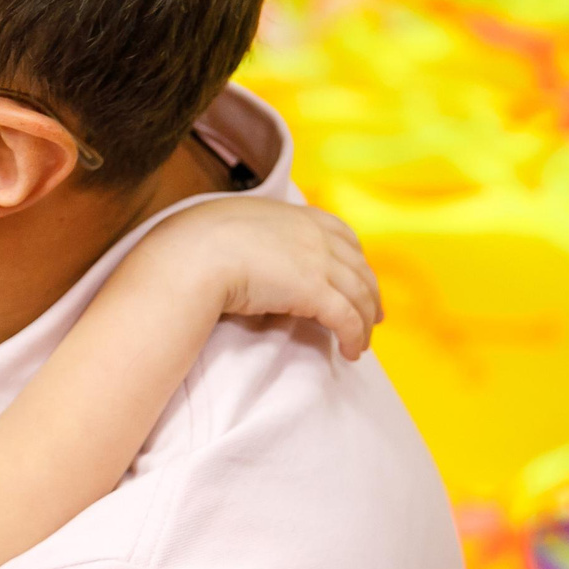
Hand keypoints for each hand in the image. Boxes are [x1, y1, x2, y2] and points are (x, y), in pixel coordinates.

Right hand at [142, 197, 382, 360]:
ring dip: (365, 322)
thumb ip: (255, 233)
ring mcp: (319, 261)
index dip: (357, 259)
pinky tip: (351, 352)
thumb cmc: (200, 241)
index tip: (359, 277)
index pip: (343, 235)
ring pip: (360, 296)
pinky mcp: (315, 291)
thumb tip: (247, 249)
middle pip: (359, 267)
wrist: (194, 254)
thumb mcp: (234, 223)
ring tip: (362, 344)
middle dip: (370, 293)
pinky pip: (347, 319)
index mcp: (297, 216)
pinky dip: (355, 336)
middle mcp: (316, 235)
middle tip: (373, 315)